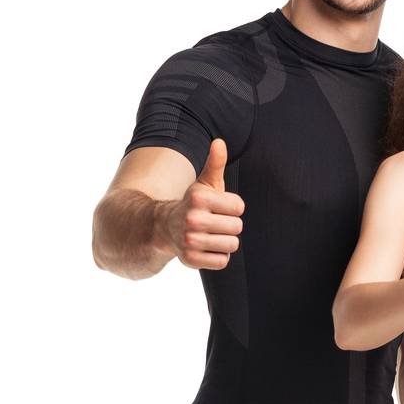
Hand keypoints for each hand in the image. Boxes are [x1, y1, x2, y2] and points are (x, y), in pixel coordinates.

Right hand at [158, 139, 244, 269]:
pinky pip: (222, 261)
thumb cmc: (192, 204)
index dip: (233, 208)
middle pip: (237, 227)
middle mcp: (192, 219)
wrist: (164, 228)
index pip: (239, 207)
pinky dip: (218, 257)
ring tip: (211, 235)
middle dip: (229, 225)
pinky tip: (206, 248)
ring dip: (225, 242)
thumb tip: (219, 142)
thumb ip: (215, 164)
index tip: (219, 208)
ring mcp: (190, 241)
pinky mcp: (191, 259)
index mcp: (199, 198)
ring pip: (232, 245)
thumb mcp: (203, 184)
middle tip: (214, 223)